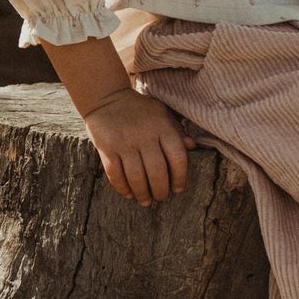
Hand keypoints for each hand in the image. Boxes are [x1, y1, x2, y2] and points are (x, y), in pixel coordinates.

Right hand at [83, 88, 196, 205]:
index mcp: (162, 127)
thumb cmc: (139, 109)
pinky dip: (123, 188)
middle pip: (157, 172)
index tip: (178, 189)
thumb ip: (177, 130)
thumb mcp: (161, 113)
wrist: (106, 97)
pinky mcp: (107, 148)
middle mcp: (145, 136)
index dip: (180, 177)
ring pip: (137, 177)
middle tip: (161, 197)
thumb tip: (192, 146)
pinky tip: (129, 194)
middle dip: (161, 190)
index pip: (177, 158)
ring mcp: (125, 143)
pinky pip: (116, 175)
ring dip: (142, 193)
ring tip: (146, 200)